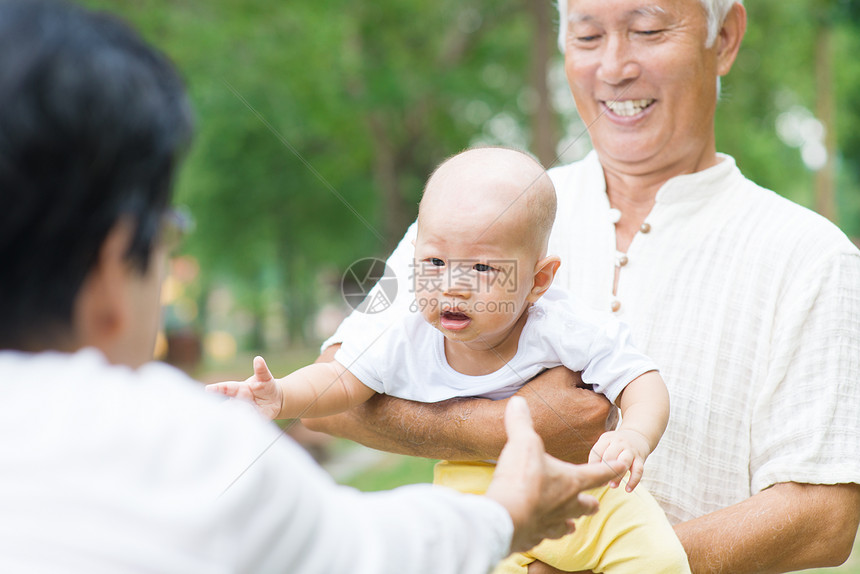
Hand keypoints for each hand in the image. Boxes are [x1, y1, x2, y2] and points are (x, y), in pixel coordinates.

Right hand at [205, 356, 282, 419]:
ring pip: (236, 415)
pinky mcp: (253, 420)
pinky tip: (244, 428)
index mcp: (240, 389)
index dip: (217, 388)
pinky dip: (246, 425)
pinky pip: (248, 424)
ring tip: (232, 419)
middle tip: (216, 410)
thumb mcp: (265, 377)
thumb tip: (259, 359)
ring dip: (234, 417)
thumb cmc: (266, 386)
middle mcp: (239, 401)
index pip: (227, 388)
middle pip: (228, 405)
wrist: (276, 399)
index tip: (207, 389)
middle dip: (223, 408)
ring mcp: (244, 411)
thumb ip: (261, 370)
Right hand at [486, 397, 626, 553]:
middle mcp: (567, 505)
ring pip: (568, 525)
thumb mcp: (522, 443)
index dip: (612, 466)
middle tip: (594, 502)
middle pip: (587, 506)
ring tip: (571, 523)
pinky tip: (539, 530)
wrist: (505, 518)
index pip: (598, 473)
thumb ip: (521, 422)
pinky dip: (543, 531)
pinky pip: (544, 536)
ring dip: (570, 521)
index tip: (624, 464)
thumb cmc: (521, 479)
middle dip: (590, 503)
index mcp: (571, 481)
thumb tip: (517, 401)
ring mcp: (551, 524)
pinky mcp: (533, 537)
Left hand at [588, 429, 650, 490]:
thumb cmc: (617, 444)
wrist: (638, 435)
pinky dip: (633, 481)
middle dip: (605, 470)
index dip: (593, 465)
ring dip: (618, 476)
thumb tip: (591, 474)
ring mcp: (630, 450)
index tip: (592, 476)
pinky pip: (638, 470)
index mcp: (607, 439)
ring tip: (612, 486)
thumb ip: (599, 455)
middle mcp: (619, 443)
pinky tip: (628, 489)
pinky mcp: (640, 458)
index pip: (596, 451)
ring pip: (624, 462)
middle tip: (602, 483)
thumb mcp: (606, 443)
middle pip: (610, 456)